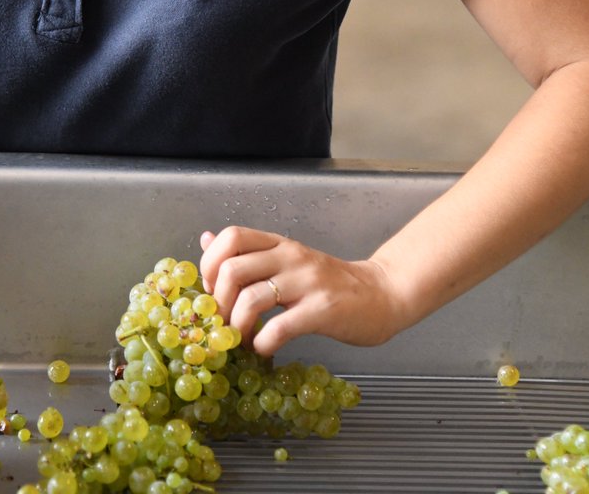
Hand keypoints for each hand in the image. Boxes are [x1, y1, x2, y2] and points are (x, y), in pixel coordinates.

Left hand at [198, 226, 403, 355]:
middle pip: (231, 270)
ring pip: (250, 300)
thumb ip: (248, 253)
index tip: (213, 291)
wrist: (382, 295)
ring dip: (237, 328)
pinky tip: (265, 350)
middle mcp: (291, 257)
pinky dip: (262, 345)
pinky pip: (279, 328)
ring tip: (243, 341)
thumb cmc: (330, 283)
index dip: (210, 264)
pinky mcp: (322, 310)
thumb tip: (205, 240)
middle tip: (223, 324)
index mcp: (279, 244)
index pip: (231, 236)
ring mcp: (307, 283)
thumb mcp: (287, 260)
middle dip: (218, 303)